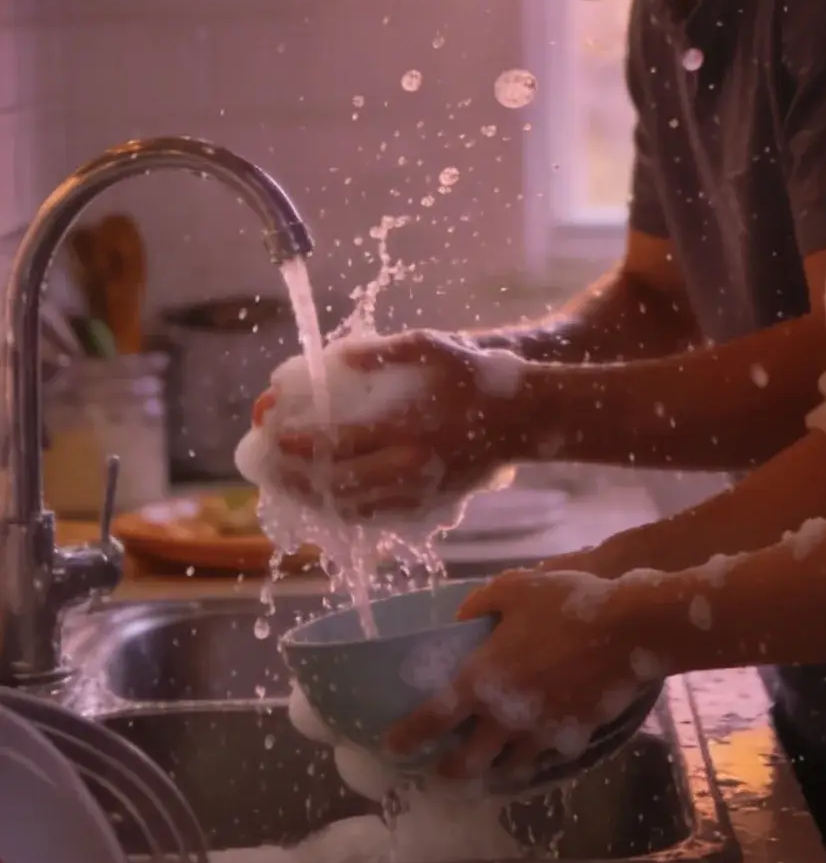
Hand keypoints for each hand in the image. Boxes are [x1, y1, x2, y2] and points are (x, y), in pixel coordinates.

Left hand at [260, 330, 526, 516]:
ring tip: (286, 482)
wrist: (522, 418)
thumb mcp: (433, 346)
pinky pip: (373, 516)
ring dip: (312, 498)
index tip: (271, 436)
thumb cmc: (475, 376)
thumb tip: (336, 359)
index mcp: (409, 430)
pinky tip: (325, 494)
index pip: (340, 446)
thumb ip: (384, 350)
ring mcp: (419, 494)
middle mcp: (411, 470)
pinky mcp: (427, 506)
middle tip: (267, 464)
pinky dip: (341, 509)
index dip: (298, 445)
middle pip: (337, 486)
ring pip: (352, 509)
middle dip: (295, 478)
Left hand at [385, 567, 668, 780]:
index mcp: (481, 681)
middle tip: (440, 769)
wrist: (631, 628)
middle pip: (466, 761)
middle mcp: (505, 718)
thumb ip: (481, 606)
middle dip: (448, 770)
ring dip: (490, 769)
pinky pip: (547, 755)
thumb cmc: (567, 603)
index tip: (392, 747)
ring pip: (507, 767)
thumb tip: (462, 621)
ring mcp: (542, 733)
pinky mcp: (574, 736)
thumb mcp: (516, 588)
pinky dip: (534, 756)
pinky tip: (535, 748)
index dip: (407, 737)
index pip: (432, 719)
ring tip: (486, 766)